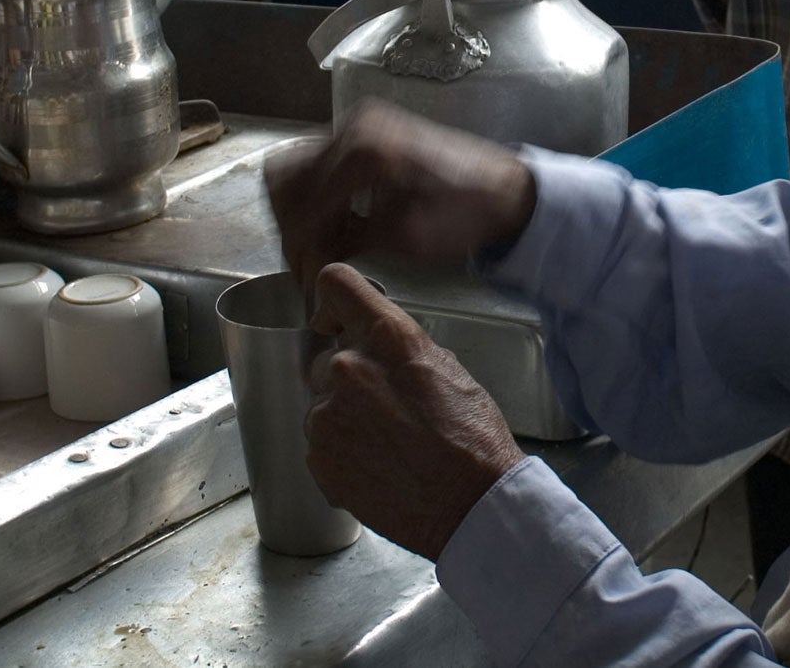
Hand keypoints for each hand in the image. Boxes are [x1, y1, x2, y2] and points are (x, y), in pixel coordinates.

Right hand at [263, 100, 537, 289]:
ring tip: (318, 245)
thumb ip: (351, 242)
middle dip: (291, 224)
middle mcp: (356, 128)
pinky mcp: (367, 132)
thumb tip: (310, 259)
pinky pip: (319, 160)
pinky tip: (337, 224)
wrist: (506, 189)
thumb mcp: (409, 239)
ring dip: (298, 208)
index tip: (305, 277)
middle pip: (286, 177)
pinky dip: (316, 193)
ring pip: (297, 166)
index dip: (301, 247)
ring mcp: (360, 125)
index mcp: (366, 152)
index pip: (304, 204)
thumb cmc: (467, 215)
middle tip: (305, 262)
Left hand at [306, 264, 526, 559]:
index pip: (335, 284)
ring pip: (322, 404)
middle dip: (348, 378)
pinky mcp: (318, 457)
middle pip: (325, 357)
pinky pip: (320, 443)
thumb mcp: (448, 368)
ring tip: (387, 445)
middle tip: (385, 408)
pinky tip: (378, 466)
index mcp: (387, 337)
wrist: (469, 504)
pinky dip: (341, 453)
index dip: (332, 303)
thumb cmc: (472, 439)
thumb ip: (401, 348)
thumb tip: (378, 347)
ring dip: (344, 418)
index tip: (334, 321)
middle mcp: (348, 368)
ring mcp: (327, 415)